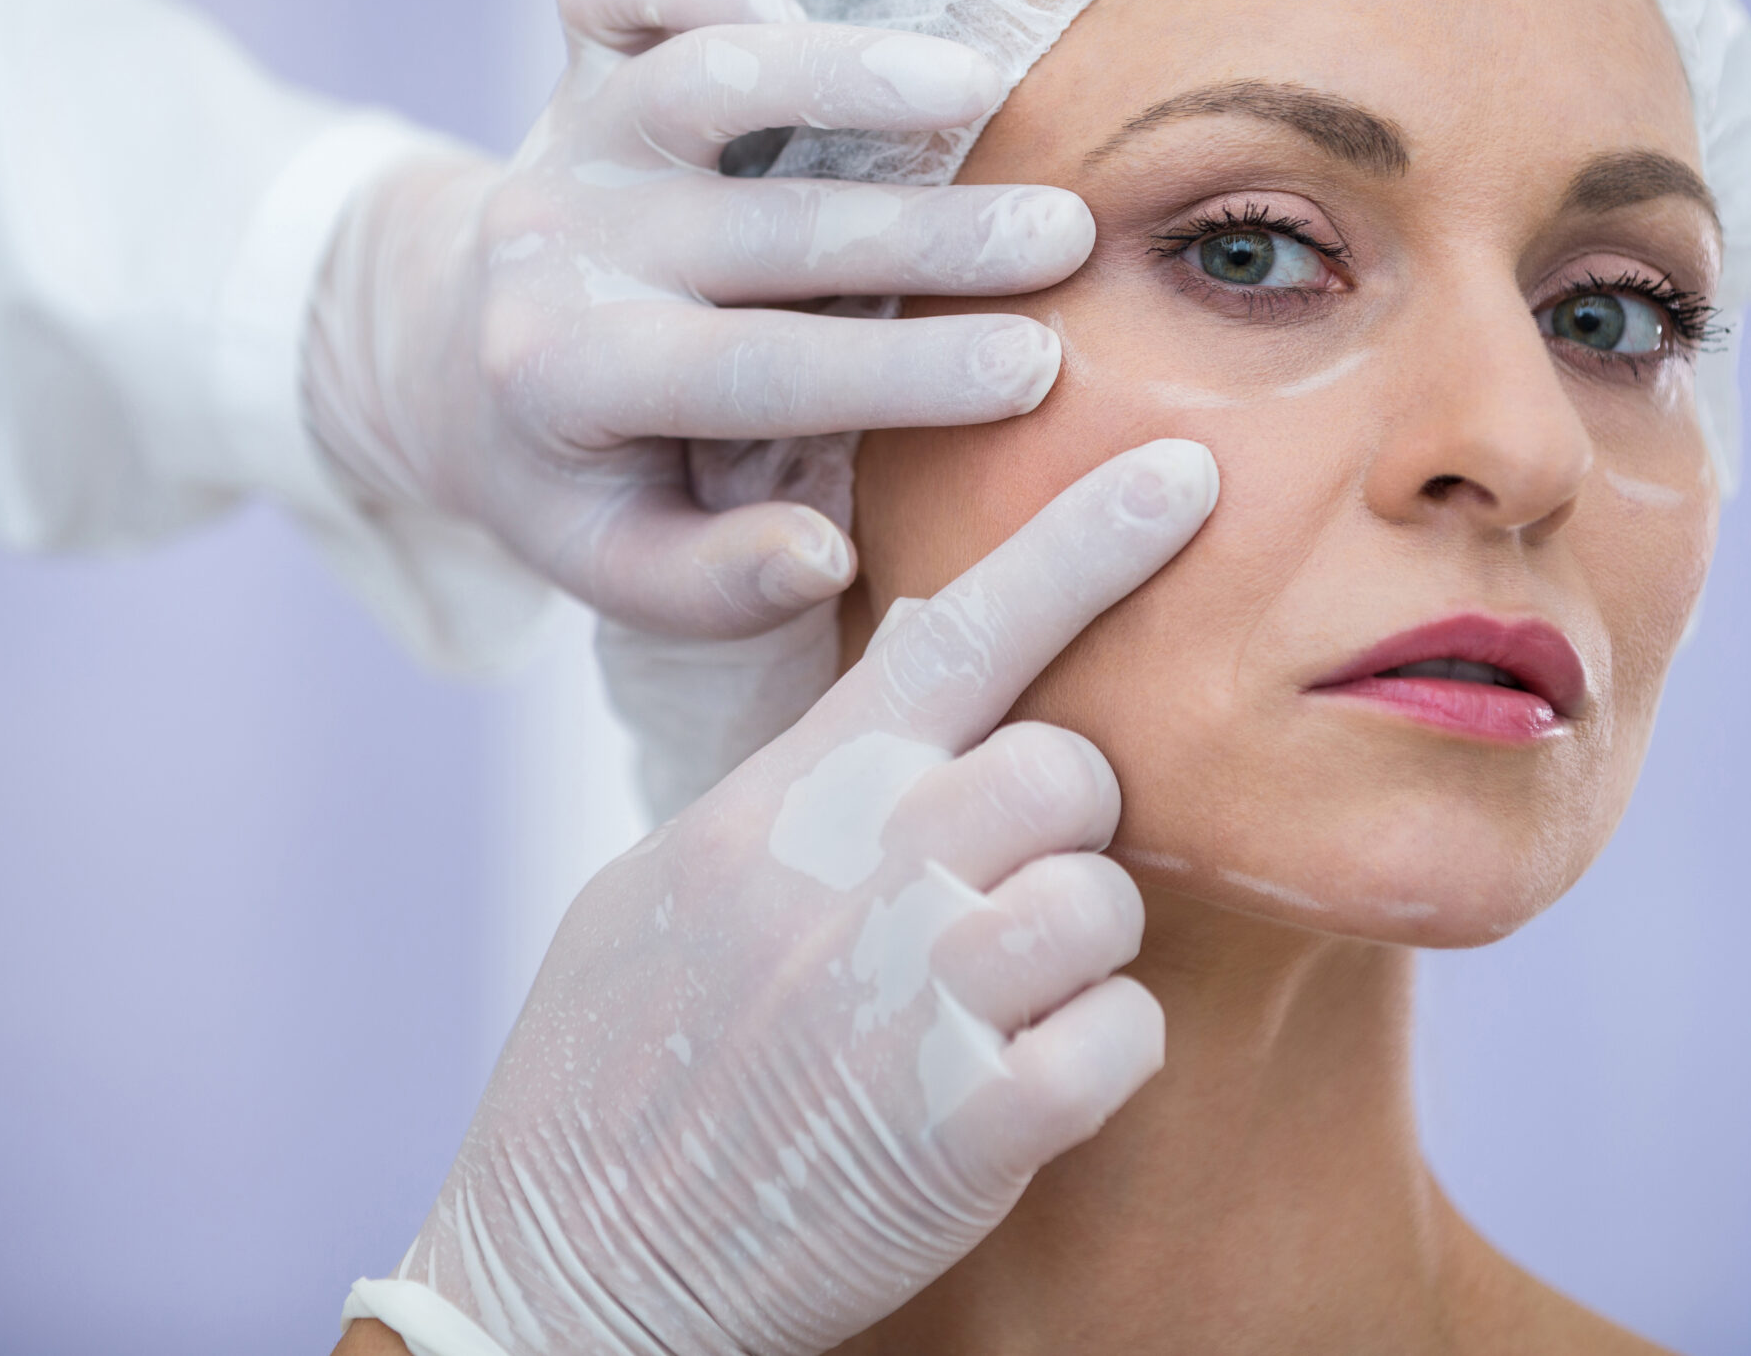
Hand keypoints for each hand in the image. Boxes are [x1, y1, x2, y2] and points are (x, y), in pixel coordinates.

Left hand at [302, 0, 1092, 636]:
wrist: (458, 358)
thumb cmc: (586, 477)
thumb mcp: (624, 567)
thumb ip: (718, 583)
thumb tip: (825, 554)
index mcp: (575, 381)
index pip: (756, 374)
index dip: (898, 371)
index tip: (1031, 373)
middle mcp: (569, 248)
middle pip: (764, 230)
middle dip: (929, 234)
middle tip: (1065, 237)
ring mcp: (575, 140)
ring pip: (704, 81)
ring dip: (849, 77)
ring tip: (986, 87)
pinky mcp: (579, 63)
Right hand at [377, 439, 1219, 1355]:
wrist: (568, 1276)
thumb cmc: (610, 1076)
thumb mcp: (665, 889)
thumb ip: (795, 789)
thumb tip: (899, 694)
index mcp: (780, 803)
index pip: (951, 633)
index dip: (1080, 544)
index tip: (1182, 475)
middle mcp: (853, 873)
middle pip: (1062, 765)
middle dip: (1054, 824)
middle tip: (984, 897)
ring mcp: (913, 997)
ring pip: (1102, 895)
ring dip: (1073, 950)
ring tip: (983, 1009)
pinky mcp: (968, 1126)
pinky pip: (1122, 1035)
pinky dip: (1094, 1060)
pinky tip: (1008, 1093)